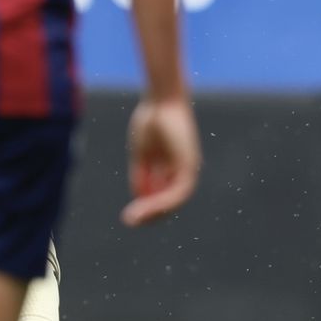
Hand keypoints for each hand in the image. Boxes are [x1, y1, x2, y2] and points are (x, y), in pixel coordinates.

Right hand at [122, 97, 200, 226]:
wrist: (160, 99)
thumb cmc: (151, 119)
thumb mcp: (142, 153)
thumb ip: (141, 175)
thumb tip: (138, 197)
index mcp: (172, 165)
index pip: (162, 193)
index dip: (147, 206)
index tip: (131, 214)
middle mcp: (183, 168)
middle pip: (169, 199)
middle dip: (150, 213)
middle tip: (130, 221)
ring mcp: (189, 167)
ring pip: (174, 199)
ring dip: (154, 212)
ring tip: (135, 219)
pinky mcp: (190, 165)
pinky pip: (178, 191)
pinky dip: (162, 202)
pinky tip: (145, 207)